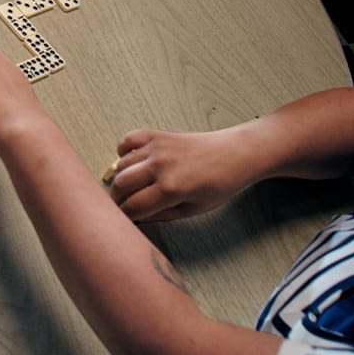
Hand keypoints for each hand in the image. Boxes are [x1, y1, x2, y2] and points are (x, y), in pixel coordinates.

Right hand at [109, 127, 253, 221]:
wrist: (235, 154)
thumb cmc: (220, 184)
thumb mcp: (194, 209)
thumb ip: (163, 215)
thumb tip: (139, 217)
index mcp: (171, 188)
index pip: (133, 206)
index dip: (125, 216)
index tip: (124, 220)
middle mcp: (160, 165)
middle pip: (121, 185)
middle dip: (118, 199)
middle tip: (123, 205)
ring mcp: (156, 148)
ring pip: (121, 165)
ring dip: (120, 178)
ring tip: (128, 186)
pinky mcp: (157, 135)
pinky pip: (128, 140)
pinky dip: (124, 152)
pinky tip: (131, 162)